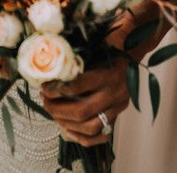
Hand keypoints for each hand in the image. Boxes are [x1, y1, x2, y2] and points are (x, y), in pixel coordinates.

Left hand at [41, 13, 138, 147]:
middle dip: (58, 109)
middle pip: (82, 111)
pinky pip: (100, 135)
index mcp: (109, 73)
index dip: (57, 89)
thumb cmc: (109, 40)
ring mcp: (118, 107)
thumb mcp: (95, 40)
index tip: (44, 86)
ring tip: (52, 114)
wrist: (132, 46)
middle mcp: (115, 92)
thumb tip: (49, 56)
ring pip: (90, 127)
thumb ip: (77, 50)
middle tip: (44, 101)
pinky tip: (67, 129)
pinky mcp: (118, 115)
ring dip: (66, 124)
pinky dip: (82, 137)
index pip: (79, 86)